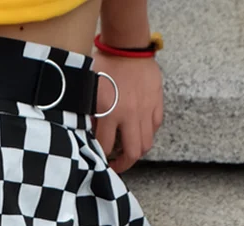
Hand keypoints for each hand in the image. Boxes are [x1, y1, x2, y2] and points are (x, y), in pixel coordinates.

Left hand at [92, 50, 163, 173]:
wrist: (126, 44)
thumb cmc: (104, 65)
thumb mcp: (89, 90)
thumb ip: (89, 114)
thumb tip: (87, 135)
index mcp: (110, 111)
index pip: (106, 147)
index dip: (101, 159)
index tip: (99, 162)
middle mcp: (130, 114)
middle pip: (133, 152)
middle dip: (124, 164)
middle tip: (117, 165)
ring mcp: (146, 108)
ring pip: (147, 142)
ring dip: (137, 150)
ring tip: (128, 150)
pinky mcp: (156, 101)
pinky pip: (156, 125)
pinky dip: (148, 132)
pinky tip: (139, 130)